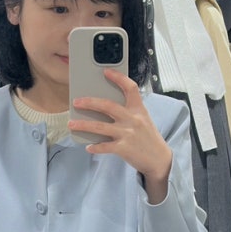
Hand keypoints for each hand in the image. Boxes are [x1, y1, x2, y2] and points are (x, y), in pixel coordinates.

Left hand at [68, 70, 171, 203]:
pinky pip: (104, 146)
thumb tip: (104, 108)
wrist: (159, 159)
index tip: (106, 72)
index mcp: (138, 110)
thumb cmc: (148, 138)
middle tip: (76, 102)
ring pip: (100, 127)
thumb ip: (128, 112)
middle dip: (89, 102)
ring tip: (72, 124)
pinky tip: (88, 147)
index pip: (130, 88)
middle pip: (108, 106)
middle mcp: (133, 119)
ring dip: (83, 125)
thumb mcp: (143, 120)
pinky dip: (95, 147)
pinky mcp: (124, 149)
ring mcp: (128, 134)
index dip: (118, 78)